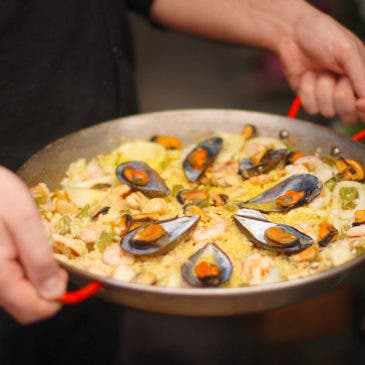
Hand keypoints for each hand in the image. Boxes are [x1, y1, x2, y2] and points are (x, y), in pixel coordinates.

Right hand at [0, 167, 66, 323]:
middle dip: (48, 287)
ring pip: (21, 293)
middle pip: (27, 306)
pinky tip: (27, 245)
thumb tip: (55, 293)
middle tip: (53, 255)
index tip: (65, 270)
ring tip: (38, 245)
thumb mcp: (24, 221)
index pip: (34, 310)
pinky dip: (27, 267)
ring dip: (38, 275)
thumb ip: (39, 259)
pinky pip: (14, 278)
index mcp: (0, 275)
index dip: (58, 296)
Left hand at [278, 9, 364, 123]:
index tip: (358, 103)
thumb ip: (361, 76)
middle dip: (341, 98)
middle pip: (350, 116)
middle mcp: (347, 90)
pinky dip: (308, 91)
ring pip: (329, 112)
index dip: (364, 109)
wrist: (292, 35)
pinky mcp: (309, 99)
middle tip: (338, 78)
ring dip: (322, 91)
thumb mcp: (348, 52)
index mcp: (362, 77)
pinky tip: (308, 76)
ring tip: (320, 72)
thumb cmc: (323, 36)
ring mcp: (327, 96)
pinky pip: (311, 108)